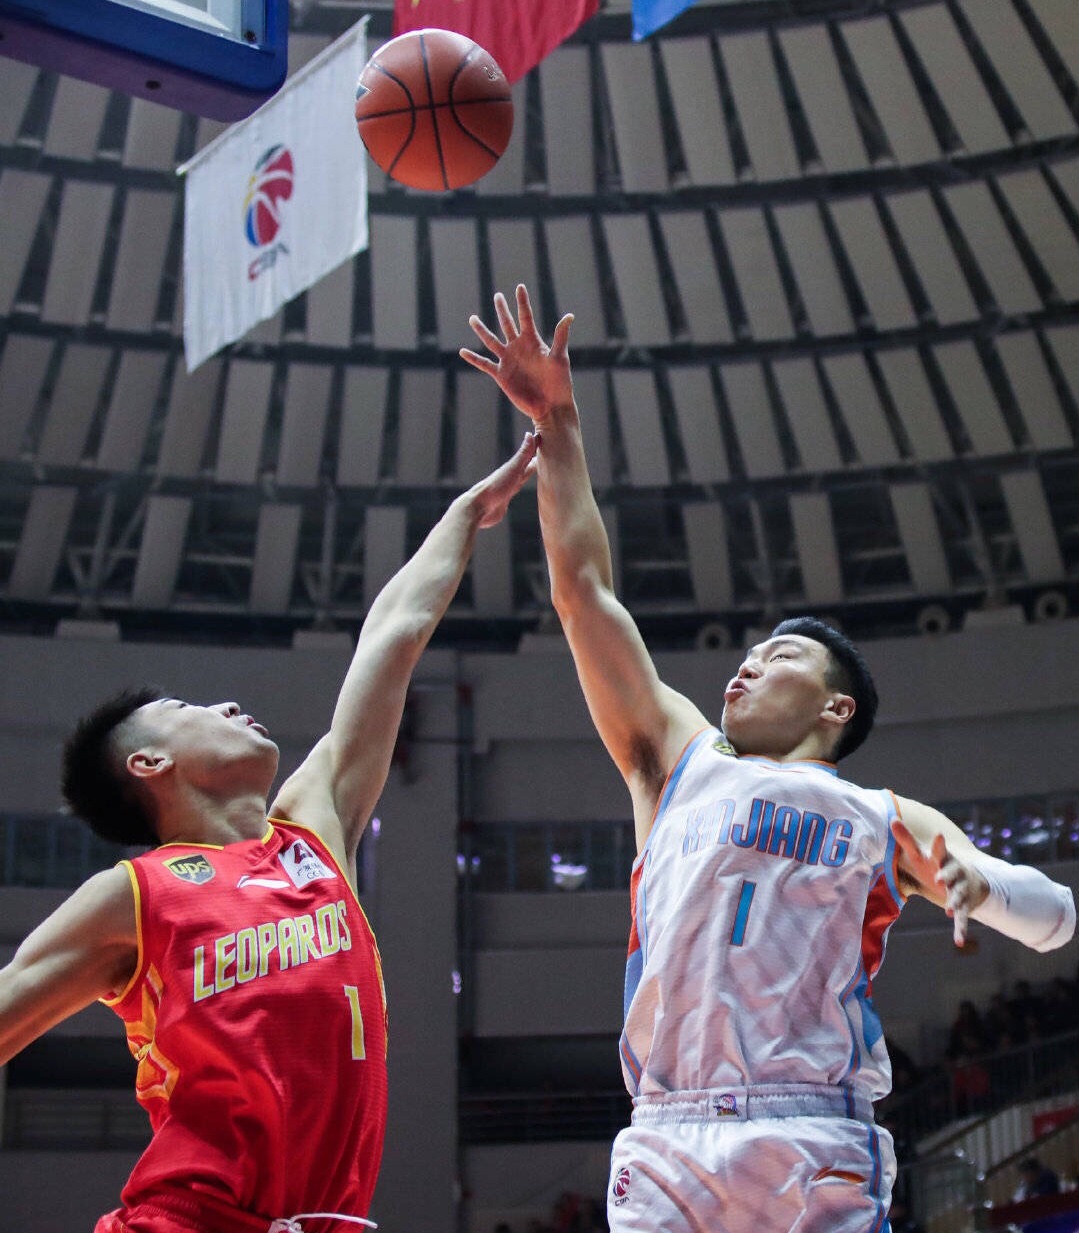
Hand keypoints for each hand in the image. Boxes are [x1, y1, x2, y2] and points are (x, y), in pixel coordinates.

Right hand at [460, 284, 574, 424]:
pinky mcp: (501, 375)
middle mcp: (519, 348)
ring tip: (473, 318)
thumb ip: (560, 337)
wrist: (550, 405)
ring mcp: (508, 360)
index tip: (519, 287)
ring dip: (482, 330)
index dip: (522, 302)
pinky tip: (463, 352)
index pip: (525, 316)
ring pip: (491, 341)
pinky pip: (484, 364)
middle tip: (497, 295)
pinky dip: (473, 358)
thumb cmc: (560, 383)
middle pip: (507, 324)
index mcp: (533, 341)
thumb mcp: (560, 358)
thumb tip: (569, 316)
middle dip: (502, 309)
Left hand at [467, 432, 539, 528]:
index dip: (535, 448)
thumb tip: (530, 434)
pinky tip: (517, 488)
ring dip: (527, 473)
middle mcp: (510, 477)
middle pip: (525, 466)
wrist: (480, 507)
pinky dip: (519, 487)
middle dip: (533, 460)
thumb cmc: (496, 487)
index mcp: (513, 469)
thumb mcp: (513, 469)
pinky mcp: (504, 500)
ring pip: (520, 478)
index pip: (528, 456)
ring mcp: (507, 488)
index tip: (541, 438)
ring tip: (534, 469)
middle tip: (543, 453)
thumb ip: (523, 454)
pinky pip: (515, 491)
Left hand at [892, 819, 988, 946]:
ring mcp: (960, 890)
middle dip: (946, 875)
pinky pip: (962, 918)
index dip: (938, 844)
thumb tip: (891, 818)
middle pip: (951, 872)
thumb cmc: (937, 864)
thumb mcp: (922, 853)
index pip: (939, 850)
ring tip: (948, 908)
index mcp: (942, 859)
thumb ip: (906, 838)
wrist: (970, 880)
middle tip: (939, 878)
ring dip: (954, 901)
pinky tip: (958, 941)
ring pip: (958, 896)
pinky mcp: (964, 906)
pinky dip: (960, 929)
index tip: (939, 835)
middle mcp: (954, 873)